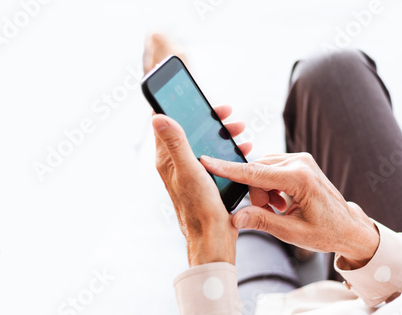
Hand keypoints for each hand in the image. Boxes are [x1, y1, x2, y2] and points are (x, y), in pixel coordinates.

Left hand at [152, 105, 250, 266]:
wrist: (213, 237)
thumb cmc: (199, 207)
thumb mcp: (189, 170)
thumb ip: (175, 143)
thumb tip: (157, 117)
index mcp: (168, 159)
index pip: (167, 123)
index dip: (180, 107)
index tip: (197, 99)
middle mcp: (177, 163)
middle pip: (190, 130)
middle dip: (209, 119)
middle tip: (227, 113)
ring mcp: (192, 171)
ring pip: (205, 143)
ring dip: (222, 133)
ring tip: (239, 129)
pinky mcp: (205, 179)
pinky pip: (216, 157)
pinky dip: (228, 149)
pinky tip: (243, 150)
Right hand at [200, 153, 379, 268]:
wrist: (348, 226)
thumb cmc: (326, 232)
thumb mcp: (291, 233)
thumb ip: (262, 221)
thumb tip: (234, 218)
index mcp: (300, 178)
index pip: (255, 173)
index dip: (228, 169)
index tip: (206, 161)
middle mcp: (300, 162)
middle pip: (257, 172)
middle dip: (256, 194)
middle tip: (271, 212)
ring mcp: (300, 159)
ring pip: (262, 170)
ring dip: (262, 190)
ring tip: (279, 208)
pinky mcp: (299, 161)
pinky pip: (271, 168)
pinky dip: (269, 185)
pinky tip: (281, 201)